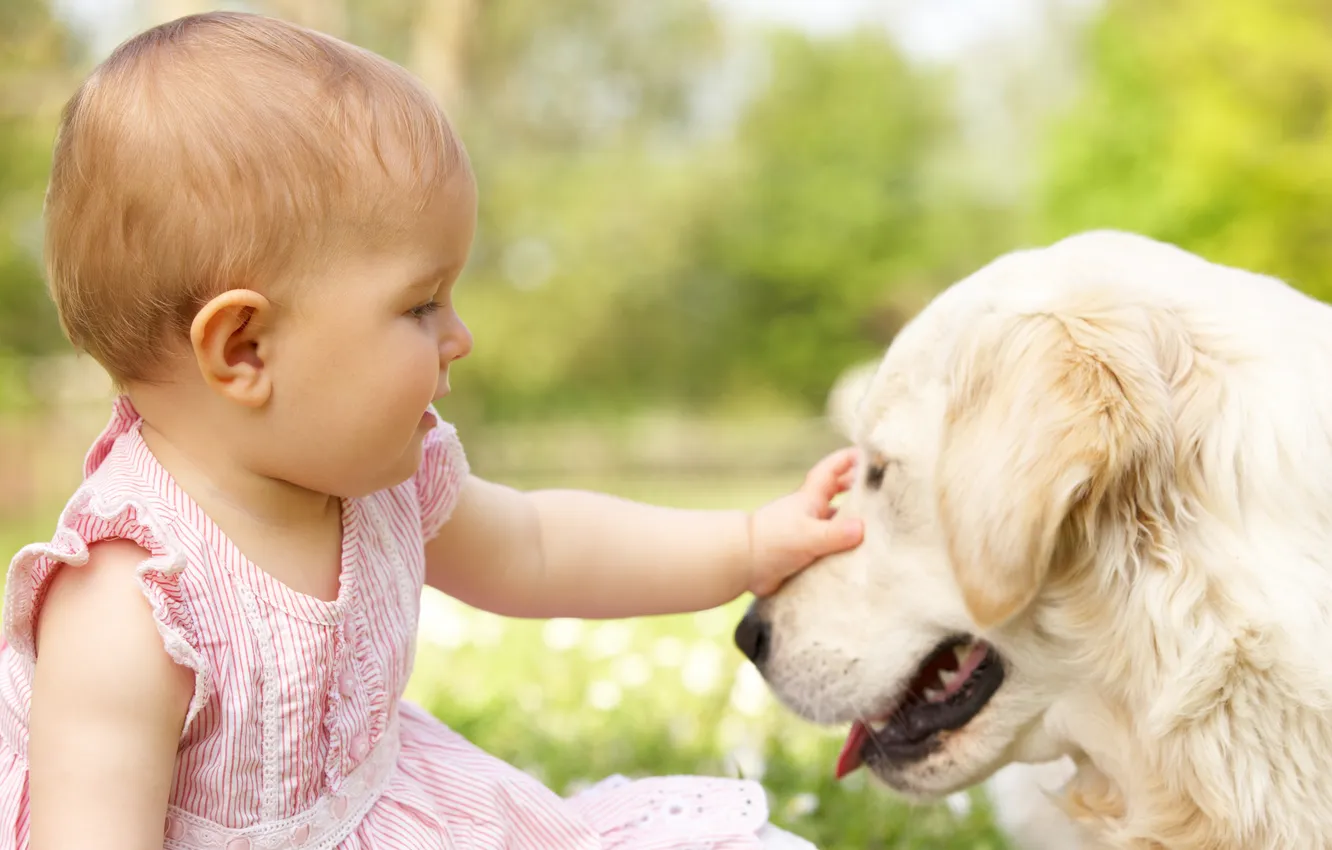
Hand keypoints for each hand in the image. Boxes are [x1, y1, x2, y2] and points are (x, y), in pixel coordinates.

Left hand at [747, 447, 863, 595]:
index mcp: (810, 498)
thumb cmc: (773, 541)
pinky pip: (829, 544)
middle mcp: (809, 511)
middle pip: (836, 492)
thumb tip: (862, 527)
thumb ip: (835, 534)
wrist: (742, 562)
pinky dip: (842, 546)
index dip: (848, 459)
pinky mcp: (803, 551)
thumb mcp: (807, 536)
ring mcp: (806, 530)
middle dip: (855, 487)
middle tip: (879, 487)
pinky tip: (857, 553)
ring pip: (834, 520)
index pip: (831, 471)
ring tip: (877, 522)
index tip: (869, 453)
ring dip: (852, 520)